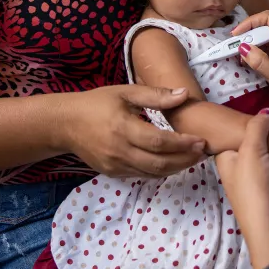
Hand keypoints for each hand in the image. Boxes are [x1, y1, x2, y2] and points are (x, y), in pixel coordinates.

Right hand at [61, 85, 206, 176]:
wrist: (65, 124)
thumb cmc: (97, 103)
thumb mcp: (125, 92)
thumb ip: (156, 95)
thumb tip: (184, 95)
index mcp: (123, 128)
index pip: (159, 142)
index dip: (183, 144)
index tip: (201, 140)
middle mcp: (119, 151)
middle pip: (159, 163)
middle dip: (185, 160)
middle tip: (203, 151)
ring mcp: (115, 166)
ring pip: (152, 173)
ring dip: (176, 168)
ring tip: (193, 157)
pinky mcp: (113, 173)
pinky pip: (142, 175)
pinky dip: (160, 171)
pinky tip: (172, 162)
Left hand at [217, 115, 268, 268]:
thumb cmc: (256, 186)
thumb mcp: (251, 150)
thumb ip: (257, 127)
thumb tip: (268, 114)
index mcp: (228, 161)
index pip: (235, 136)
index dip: (250, 123)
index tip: (267, 112)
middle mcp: (243, 169)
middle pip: (256, 143)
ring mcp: (263, 178)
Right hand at [232, 11, 268, 125]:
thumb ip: (261, 63)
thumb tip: (242, 47)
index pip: (267, 18)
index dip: (249, 23)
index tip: (234, 35)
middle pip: (265, 28)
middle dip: (248, 36)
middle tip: (232, 48)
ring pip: (267, 40)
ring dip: (252, 46)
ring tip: (238, 58)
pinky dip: (258, 55)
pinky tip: (249, 64)